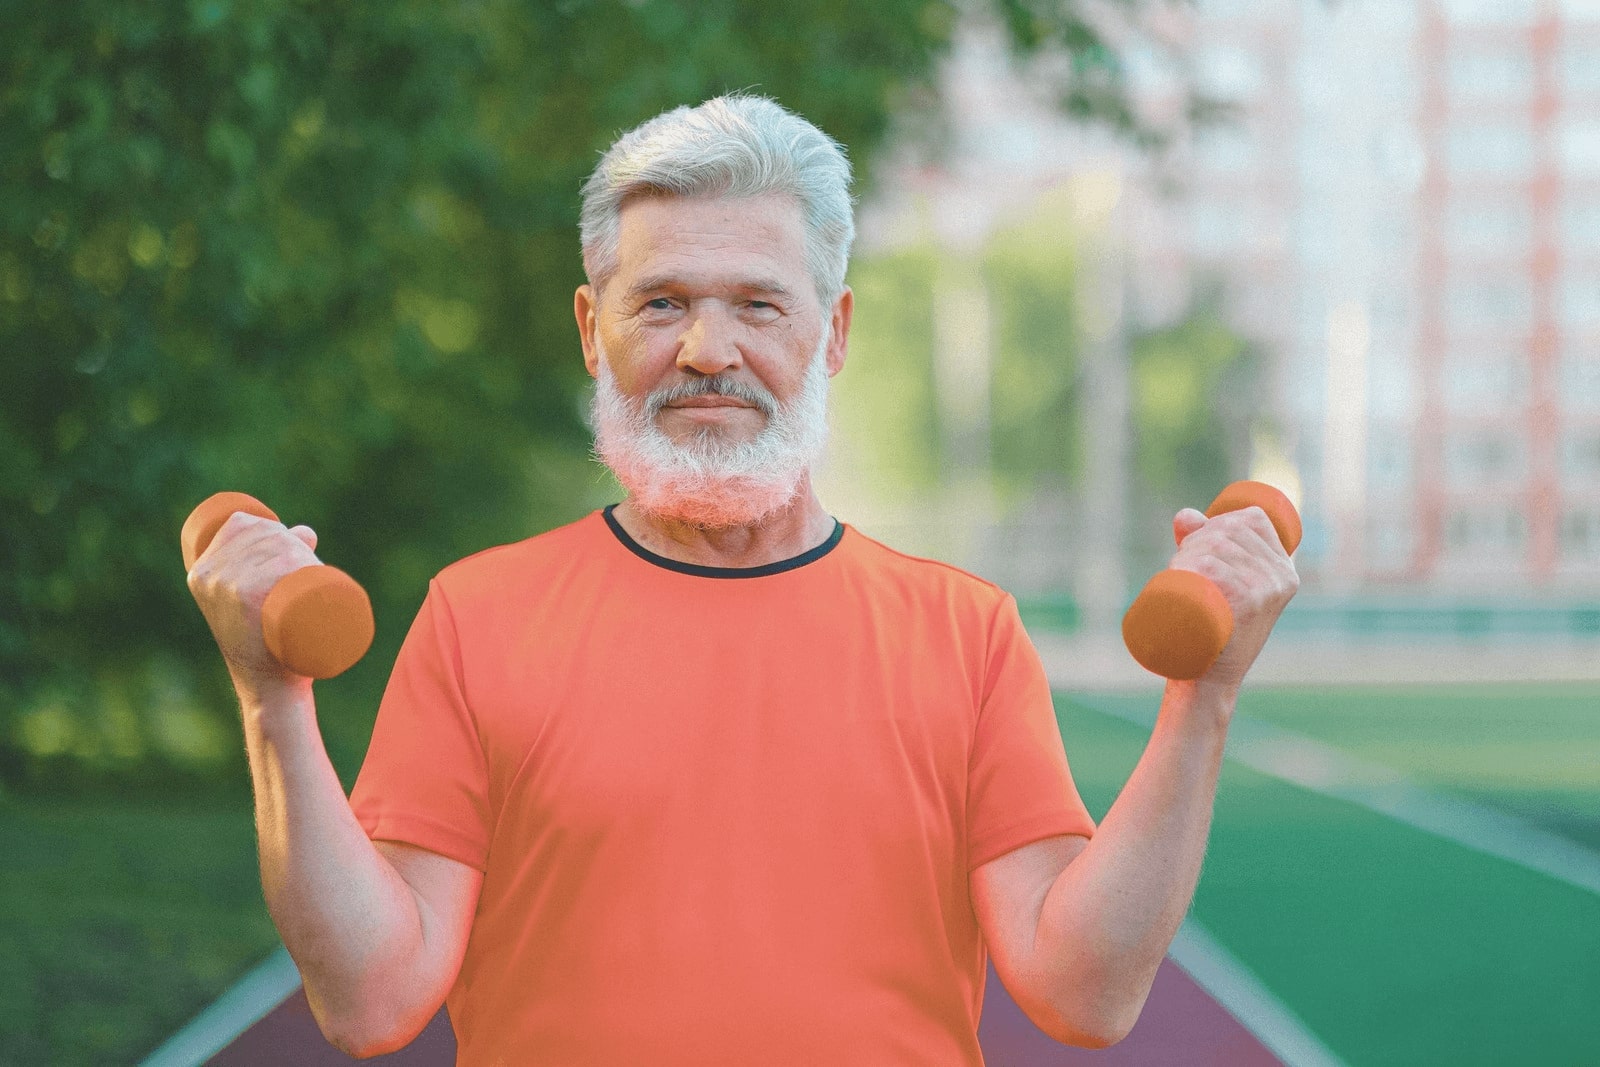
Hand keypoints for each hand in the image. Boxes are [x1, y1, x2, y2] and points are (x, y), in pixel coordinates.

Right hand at [185, 512, 322, 694]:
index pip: (240, 524)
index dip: (270, 527)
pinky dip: (299, 559)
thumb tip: (306, 531)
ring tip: (314, 574)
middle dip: (294, 541)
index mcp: (200, 572)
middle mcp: (209, 576)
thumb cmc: (266, 642)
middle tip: (310, 567)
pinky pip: (279, 563)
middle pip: (264, 534)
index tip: (291, 547)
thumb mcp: (254, 600)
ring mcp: (227, 586)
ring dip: (304, 553)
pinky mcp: (248, 598)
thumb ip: (271, 562)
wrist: (268, 686)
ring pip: (278, 546)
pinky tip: (307, 565)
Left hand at [1168, 505, 1298, 691]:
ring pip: (1218, 546)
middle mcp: (1282, 576)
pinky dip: (1191, 565)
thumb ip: (1203, 542)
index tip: (1198, 542)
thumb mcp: (1217, 582)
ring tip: (1175, 572)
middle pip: (1230, 530)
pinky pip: (1215, 568)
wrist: (1209, 676)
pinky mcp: (1250, 604)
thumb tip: (1186, 515)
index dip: (1219, 521)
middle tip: (1179, 564)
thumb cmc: (1212, 627)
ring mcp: (1268, 590)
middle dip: (1195, 538)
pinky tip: (1179, 573)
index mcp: (1284, 569)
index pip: (1253, 519)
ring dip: (1186, 551)